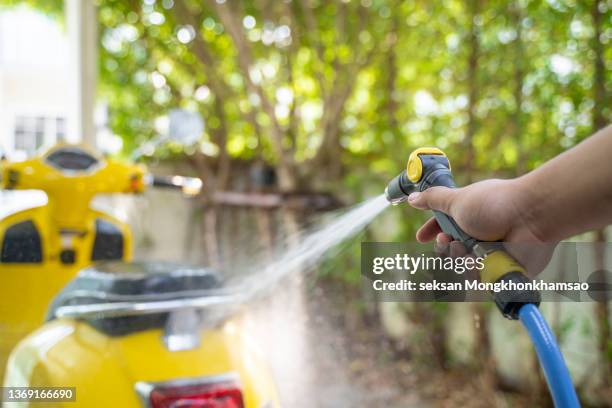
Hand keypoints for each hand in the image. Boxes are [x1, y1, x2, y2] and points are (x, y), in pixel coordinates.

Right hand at [407, 178, 554, 275]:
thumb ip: (433, 200)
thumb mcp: (458, 200)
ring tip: (467, 250)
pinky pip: (480, 281)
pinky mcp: (504, 271)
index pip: (444, 226)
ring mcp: (492, 253)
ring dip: (459, 259)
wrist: (531, 218)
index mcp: (470, 216)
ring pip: (463, 267)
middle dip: (445, 248)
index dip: (432, 232)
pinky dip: (475, 272)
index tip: (421, 238)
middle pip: (452, 250)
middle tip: (450, 242)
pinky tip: (478, 262)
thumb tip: (412, 198)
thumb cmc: (495, 205)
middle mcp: (481, 234)